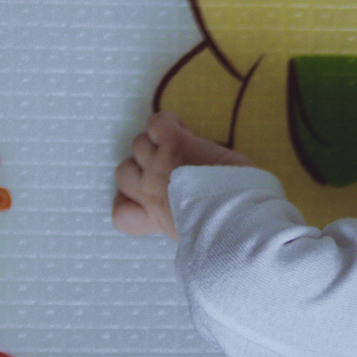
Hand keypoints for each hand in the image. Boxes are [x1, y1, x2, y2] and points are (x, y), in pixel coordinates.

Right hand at [112, 111, 252, 239]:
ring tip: (183, 151)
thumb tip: (191, 210)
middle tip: (170, 171)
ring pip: (139, 144)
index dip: (129, 203)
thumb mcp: (196, 233)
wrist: (236, 218)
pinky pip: (157, 123)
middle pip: (123, 173)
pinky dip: (167, 123)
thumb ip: (180, 219)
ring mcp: (160, 165)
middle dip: (142, 169)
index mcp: (155, 217)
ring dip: (157, 144)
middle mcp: (150, 190)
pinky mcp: (175, 143)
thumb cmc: (225, 228)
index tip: (147, 201)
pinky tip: (183, 132)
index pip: (120, 214)